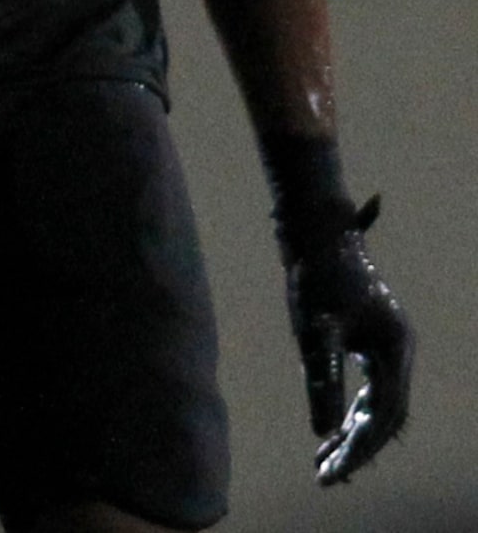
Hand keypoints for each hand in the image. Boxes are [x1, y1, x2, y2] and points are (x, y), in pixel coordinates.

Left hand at [284, 200, 413, 483]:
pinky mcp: (366, 346)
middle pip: (384, 416)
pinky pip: (364, 393)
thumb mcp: (315, 327)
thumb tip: (320, 431)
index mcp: (395, 348)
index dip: (362, 445)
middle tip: (326, 478)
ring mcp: (383, 350)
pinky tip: (327, 437)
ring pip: (375, 408)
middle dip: (358, 449)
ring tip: (324, 469)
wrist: (316, 233)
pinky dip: (347, 416)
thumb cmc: (316, 274)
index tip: (336, 468)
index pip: (385, 413)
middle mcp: (396, 352)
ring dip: (352, 438)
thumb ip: (322, 376)